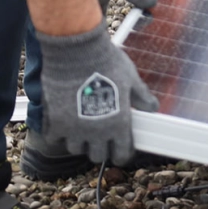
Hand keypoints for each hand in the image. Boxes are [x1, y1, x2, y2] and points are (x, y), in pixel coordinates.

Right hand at [36, 21, 157, 165]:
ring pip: (76, 149)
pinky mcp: (55, 122)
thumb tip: (152, 107)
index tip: (119, 149)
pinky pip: (54, 138)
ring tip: (81, 128)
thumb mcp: (131, 79)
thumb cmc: (107, 62)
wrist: (77, 52)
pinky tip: (62, 123)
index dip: (121, 153)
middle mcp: (97, 132)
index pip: (121, 154)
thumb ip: (141, 97)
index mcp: (119, 124)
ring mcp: (75, 129)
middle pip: (97, 156)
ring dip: (79, 141)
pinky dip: (57, 134)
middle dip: (100, 148)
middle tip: (99, 137)